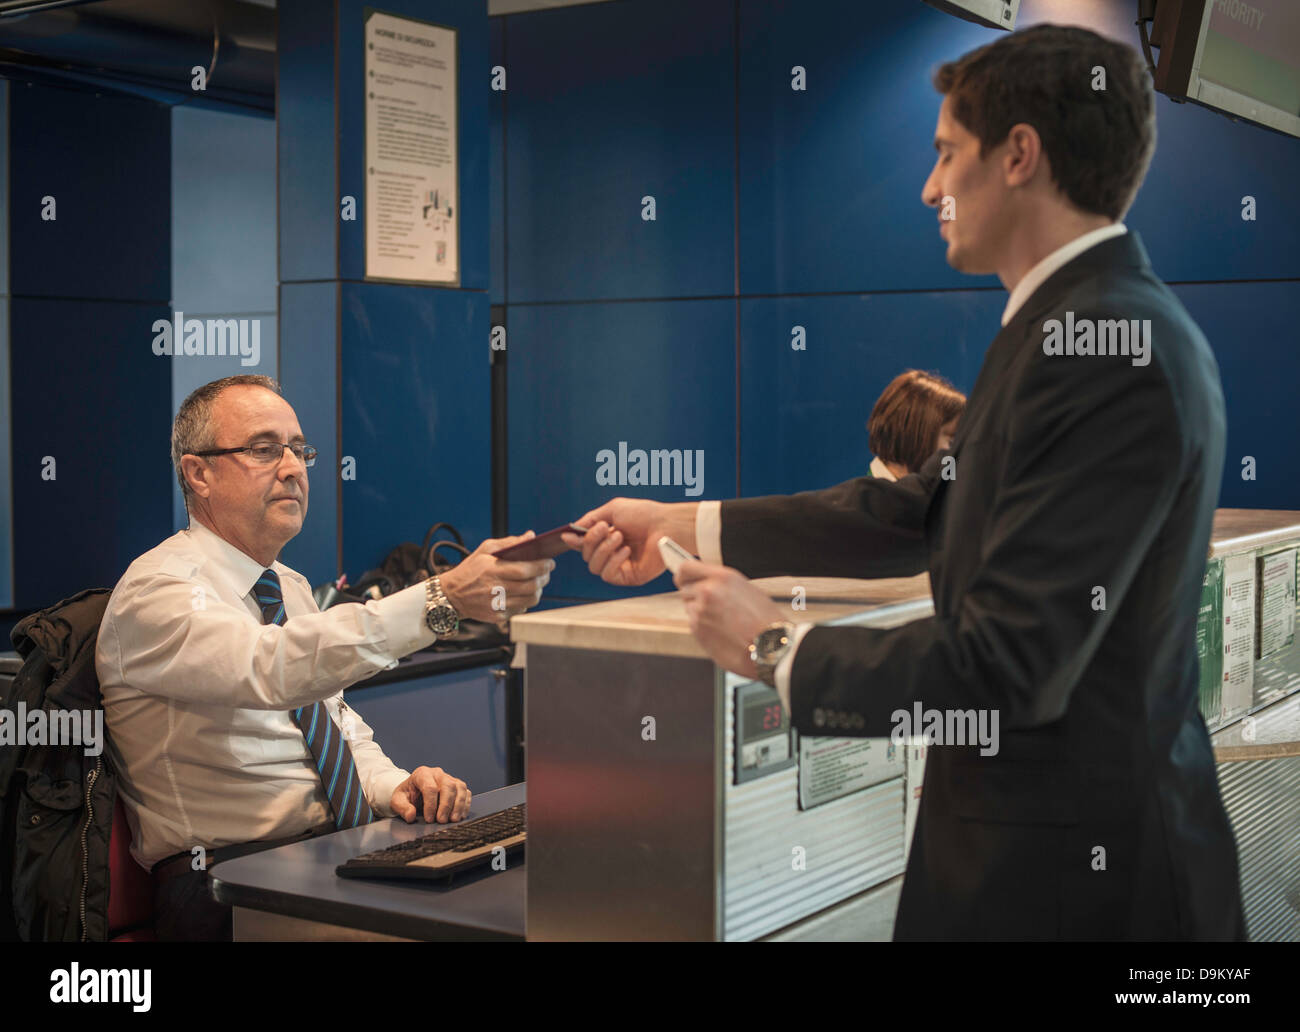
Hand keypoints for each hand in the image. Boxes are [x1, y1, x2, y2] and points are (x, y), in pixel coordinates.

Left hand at [390, 766, 470, 822]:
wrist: (413, 792)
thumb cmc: (407, 796)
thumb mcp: (397, 801)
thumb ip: (402, 808)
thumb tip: (411, 816)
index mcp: (422, 774)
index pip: (430, 787)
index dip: (431, 805)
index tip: (429, 819)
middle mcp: (437, 773)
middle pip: (448, 786)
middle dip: (446, 805)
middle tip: (442, 821)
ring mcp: (449, 778)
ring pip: (460, 788)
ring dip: (458, 805)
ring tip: (454, 820)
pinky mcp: (457, 785)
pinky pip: (466, 792)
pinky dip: (465, 804)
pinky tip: (460, 816)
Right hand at [438, 531, 552, 623]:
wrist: (451, 595)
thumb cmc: (469, 570)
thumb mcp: (484, 550)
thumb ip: (509, 542)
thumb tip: (530, 536)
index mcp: (493, 570)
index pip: (525, 570)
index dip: (542, 566)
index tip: (550, 562)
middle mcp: (495, 589)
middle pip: (532, 586)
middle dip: (544, 578)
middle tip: (546, 572)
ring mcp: (496, 605)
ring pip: (530, 600)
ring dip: (538, 590)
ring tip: (536, 583)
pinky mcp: (497, 616)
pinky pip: (520, 609)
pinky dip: (525, 601)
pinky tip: (522, 593)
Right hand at [562, 498, 696, 585]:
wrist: (667, 524)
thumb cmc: (644, 515)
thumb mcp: (612, 510)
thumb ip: (589, 521)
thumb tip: (568, 534)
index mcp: (608, 537)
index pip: (584, 544)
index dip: (575, 541)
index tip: (567, 536)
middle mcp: (613, 553)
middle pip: (586, 556)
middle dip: (592, 540)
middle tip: (607, 528)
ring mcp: (620, 566)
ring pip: (594, 567)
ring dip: (603, 550)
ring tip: (619, 537)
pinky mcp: (629, 577)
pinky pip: (608, 575)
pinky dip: (613, 561)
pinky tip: (625, 551)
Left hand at [674, 559, 785, 678]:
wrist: (771, 646)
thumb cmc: (765, 619)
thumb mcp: (745, 589)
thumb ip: (720, 584)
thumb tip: (702, 584)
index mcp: (721, 577)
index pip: (686, 568)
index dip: (683, 574)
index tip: (683, 579)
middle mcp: (707, 591)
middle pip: (685, 589)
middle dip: (694, 596)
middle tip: (711, 606)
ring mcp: (700, 612)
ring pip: (690, 608)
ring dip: (700, 613)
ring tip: (723, 622)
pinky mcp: (698, 631)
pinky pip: (694, 625)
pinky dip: (704, 628)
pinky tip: (722, 632)